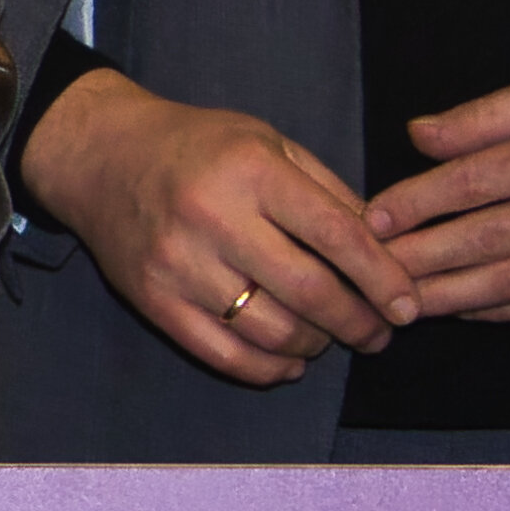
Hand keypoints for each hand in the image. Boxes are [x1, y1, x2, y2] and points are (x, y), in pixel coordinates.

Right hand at [26, 69, 411, 387]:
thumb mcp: (268, 141)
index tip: (409, 306)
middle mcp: (214, 217)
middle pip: (308, 291)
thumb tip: (383, 250)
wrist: (100, 157)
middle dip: (358, 322)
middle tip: (379, 332)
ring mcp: (179, 265)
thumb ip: (327, 191)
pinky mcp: (154, 301)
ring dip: (315, 346)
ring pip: (270, 331)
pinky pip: (225, 354)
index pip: (336, 235)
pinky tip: (290, 361)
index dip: (382, 278)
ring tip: (329, 338)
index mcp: (252, 170)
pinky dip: (269, 369)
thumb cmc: (197, 145)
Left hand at [368, 65, 509, 324]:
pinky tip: (464, 309)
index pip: (477, 182)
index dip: (420, 202)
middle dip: (423, 258)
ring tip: (405, 302)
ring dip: (453, 296)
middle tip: (373, 270)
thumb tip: (418, 136)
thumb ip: (487, 116)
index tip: (375, 217)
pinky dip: (502, 311)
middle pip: (488, 240)